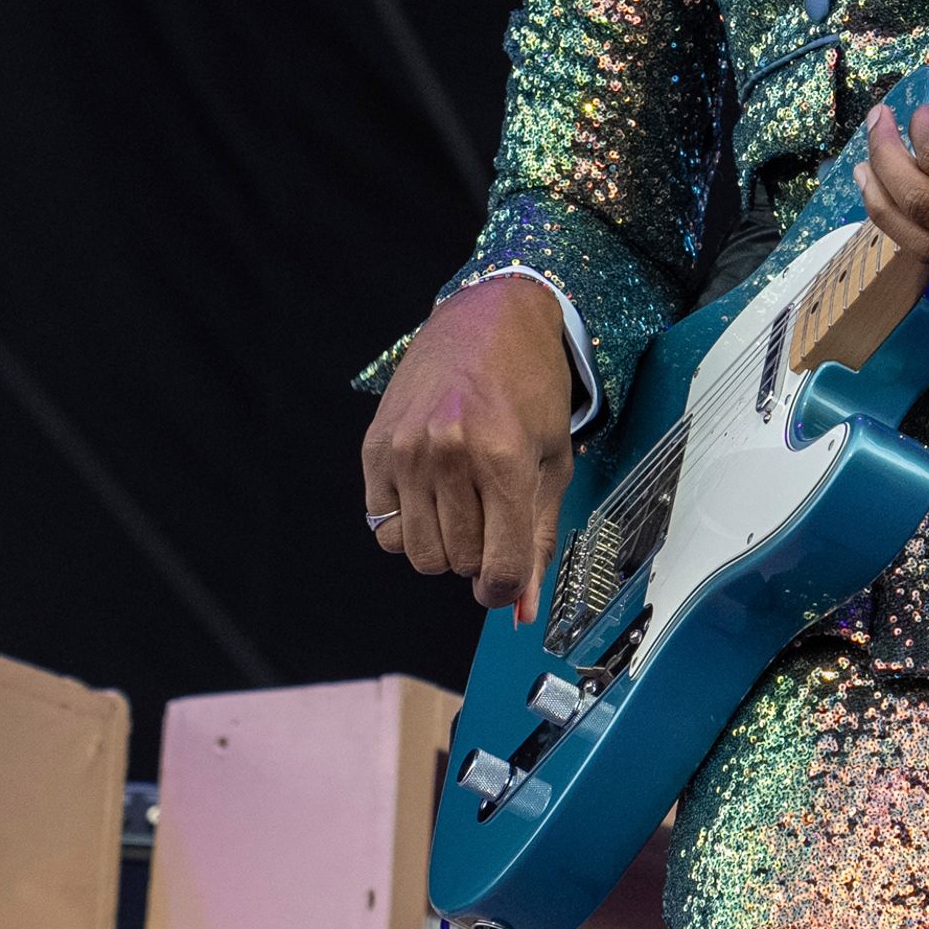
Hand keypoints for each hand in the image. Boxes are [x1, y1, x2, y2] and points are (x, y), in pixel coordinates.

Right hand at [361, 276, 575, 620]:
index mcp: (503, 458)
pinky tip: (432, 487)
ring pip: (418, 553)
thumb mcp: (553, 460)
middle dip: (481, 556)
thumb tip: (524, 611)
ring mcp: (405, 451)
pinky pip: (383, 524)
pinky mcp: (375, 447)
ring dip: (444, 544)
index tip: (508, 582)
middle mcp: (449, 455)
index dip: (507, 590)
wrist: (488, 318)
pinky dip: (409, 521)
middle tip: (494, 515)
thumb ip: (539, 538)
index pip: (499, 567)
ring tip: (464, 503)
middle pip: (458, 564)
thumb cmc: (531, 387)